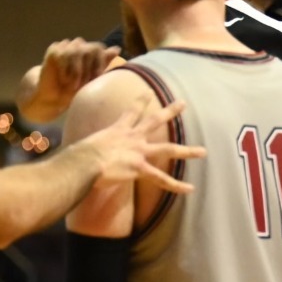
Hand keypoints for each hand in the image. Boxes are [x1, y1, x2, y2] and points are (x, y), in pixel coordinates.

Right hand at [33, 38, 120, 114]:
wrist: (55, 96)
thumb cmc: (77, 89)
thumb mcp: (94, 78)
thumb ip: (104, 62)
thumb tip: (117, 48)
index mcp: (91, 50)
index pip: (98, 48)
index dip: (99, 63)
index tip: (97, 78)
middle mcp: (79, 45)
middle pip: (89, 49)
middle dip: (88, 69)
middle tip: (83, 84)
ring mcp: (66, 46)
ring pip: (76, 52)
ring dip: (77, 71)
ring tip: (74, 85)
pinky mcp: (54, 49)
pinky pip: (62, 55)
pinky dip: (65, 70)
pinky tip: (64, 80)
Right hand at [83, 99, 202, 195]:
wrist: (83, 163)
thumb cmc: (78, 157)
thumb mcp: (85, 146)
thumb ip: (89, 150)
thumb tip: (78, 158)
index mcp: (116, 130)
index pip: (131, 112)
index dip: (141, 102)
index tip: (149, 92)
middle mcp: (131, 137)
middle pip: (154, 121)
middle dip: (170, 111)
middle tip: (183, 103)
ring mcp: (138, 152)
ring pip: (168, 149)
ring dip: (187, 151)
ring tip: (203, 151)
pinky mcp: (140, 168)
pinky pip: (162, 179)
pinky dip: (176, 185)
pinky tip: (190, 189)